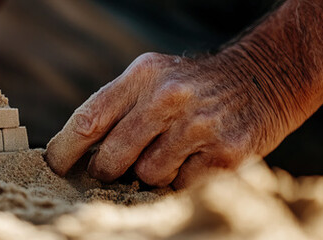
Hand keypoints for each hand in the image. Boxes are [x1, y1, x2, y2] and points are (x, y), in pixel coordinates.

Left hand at [46, 52, 305, 188]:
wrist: (267, 75)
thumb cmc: (195, 86)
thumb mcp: (154, 77)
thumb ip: (117, 109)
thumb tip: (77, 157)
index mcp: (143, 75)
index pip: (88, 120)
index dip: (65, 151)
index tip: (55, 169)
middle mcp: (169, 97)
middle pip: (112, 156)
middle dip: (107, 171)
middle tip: (116, 170)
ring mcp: (198, 126)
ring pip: (146, 175)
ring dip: (150, 175)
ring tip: (168, 155)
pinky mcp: (225, 154)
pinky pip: (180, 186)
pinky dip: (180, 181)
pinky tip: (194, 160)